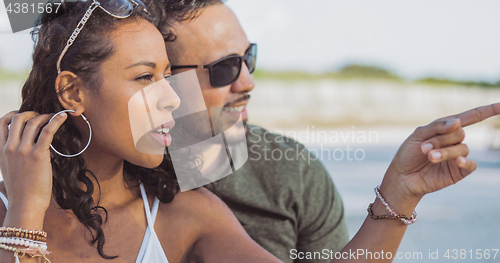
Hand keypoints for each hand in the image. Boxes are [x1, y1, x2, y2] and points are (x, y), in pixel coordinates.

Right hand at [0, 111, 66, 211]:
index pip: (2, 123)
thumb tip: (25, 147)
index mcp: (1, 150)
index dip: (14, 114)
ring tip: (55, 118)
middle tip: (42, 116)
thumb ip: (13, 156)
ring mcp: (23, 150)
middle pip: (18, 118)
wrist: (25, 204)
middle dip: (32, 113)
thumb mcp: (9, 169)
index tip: (26, 114)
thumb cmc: (21, 190)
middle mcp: (10, 147)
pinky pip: (47, 131)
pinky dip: (56, 120)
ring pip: (33, 122)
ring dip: (46, 116)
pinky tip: (63, 116)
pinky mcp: (38, 154)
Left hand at [381, 103, 499, 208]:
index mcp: (445, 129)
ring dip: (444, 151)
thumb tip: (458, 121)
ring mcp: (457, 156)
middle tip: (424, 148)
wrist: (402, 177)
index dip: (487, 110)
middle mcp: (454, 142)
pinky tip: (457, 161)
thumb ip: (437, 126)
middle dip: (440, 139)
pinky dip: (465, 161)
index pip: (469, 117)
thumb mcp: (418, 135)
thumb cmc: (408, 154)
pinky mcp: (458, 171)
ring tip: (429, 157)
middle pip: (459, 133)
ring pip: (462, 148)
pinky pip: (470, 164)